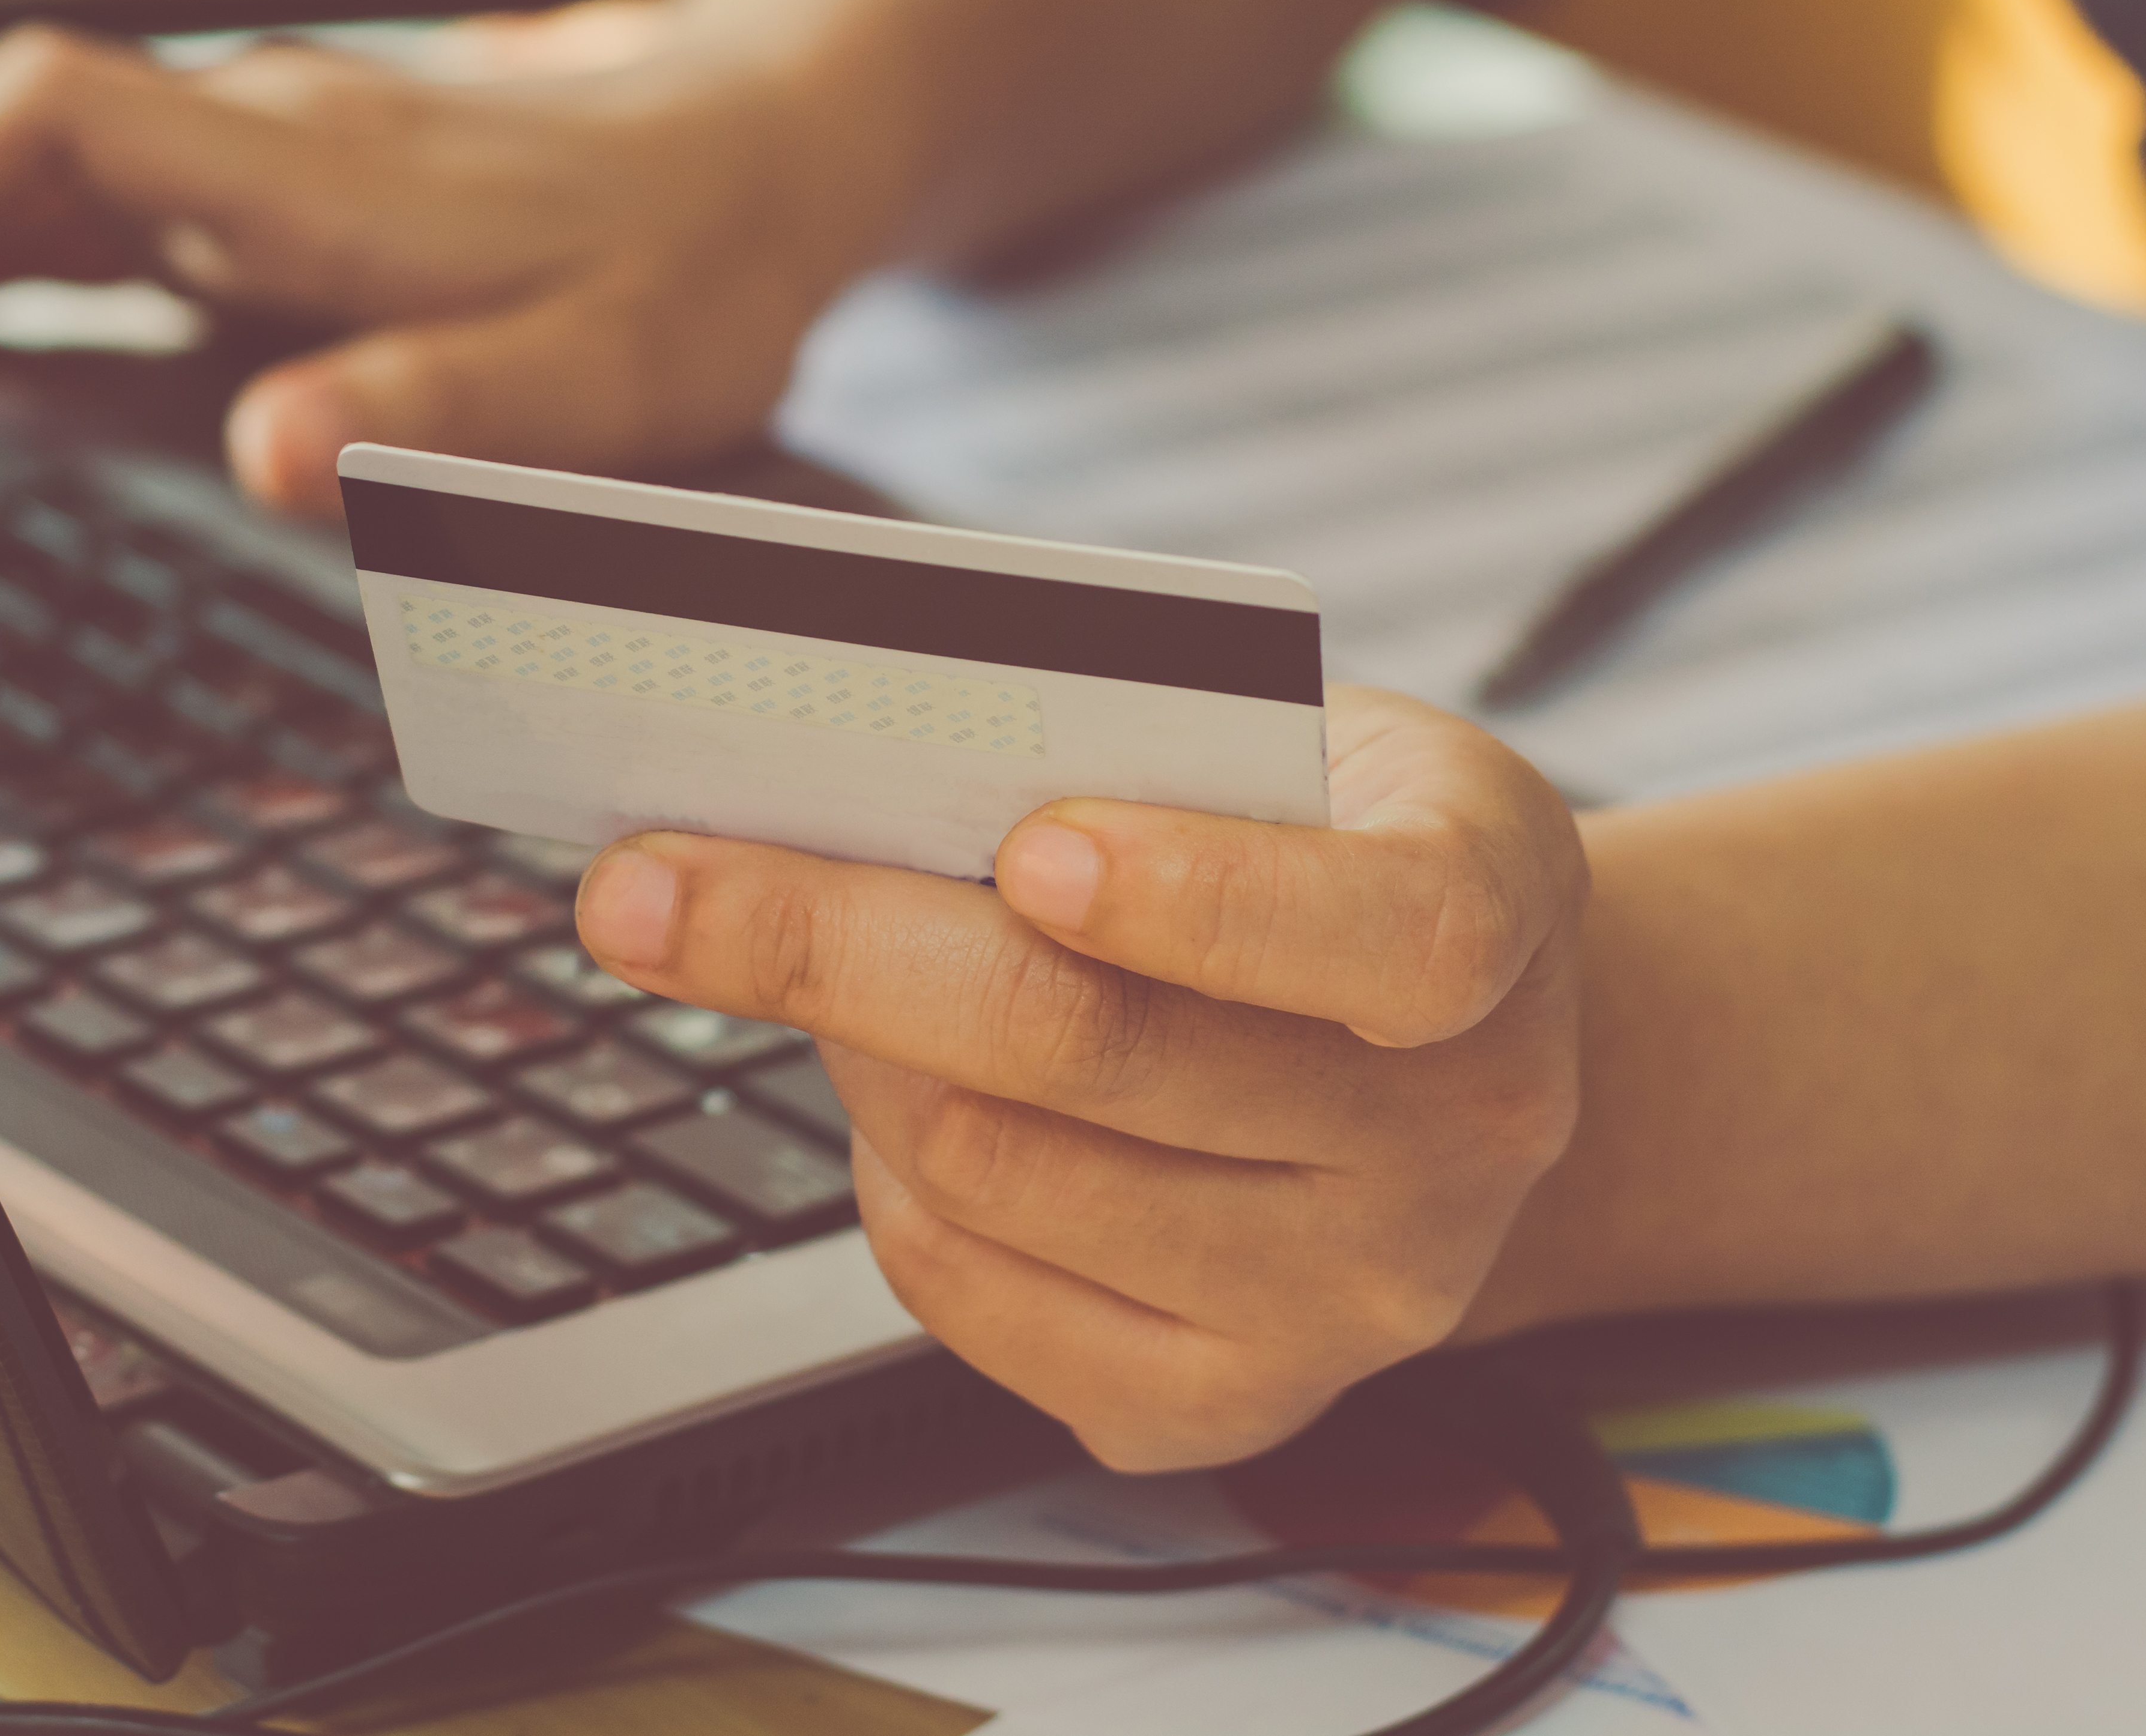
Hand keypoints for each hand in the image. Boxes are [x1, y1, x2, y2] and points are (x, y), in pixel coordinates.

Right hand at [0, 28, 877, 517]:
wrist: (747, 172)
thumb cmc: (679, 279)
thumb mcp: (601, 376)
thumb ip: (438, 408)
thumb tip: (266, 454)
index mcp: (306, 173)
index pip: (57, 122)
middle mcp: (239, 148)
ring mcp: (222, 170)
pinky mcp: (225, 209)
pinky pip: (33, 218)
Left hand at [573, 686, 1584, 1471]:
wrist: (1443, 1060)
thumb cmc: (1330, 847)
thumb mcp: (1306, 738)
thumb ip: (1144, 739)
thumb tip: (859, 751)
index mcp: (1493, 920)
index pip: (1383, 933)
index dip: (1203, 896)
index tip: (1030, 846)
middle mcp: (1452, 1142)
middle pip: (1096, 1052)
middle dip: (831, 946)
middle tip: (652, 886)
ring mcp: (1342, 1301)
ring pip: (991, 1167)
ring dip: (847, 1049)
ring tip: (820, 962)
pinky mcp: (1221, 1407)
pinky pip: (966, 1288)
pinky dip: (883, 1174)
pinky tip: (900, 1091)